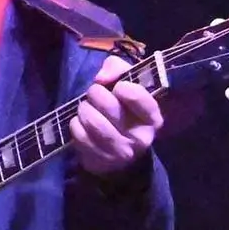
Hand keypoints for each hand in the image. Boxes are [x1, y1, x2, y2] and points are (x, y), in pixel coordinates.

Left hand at [69, 56, 163, 175]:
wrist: (116, 148)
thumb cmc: (123, 110)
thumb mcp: (126, 84)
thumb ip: (117, 68)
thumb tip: (102, 78)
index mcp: (153, 119)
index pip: (137, 96)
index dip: (121, 86)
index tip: (117, 87)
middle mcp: (140, 138)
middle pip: (109, 106)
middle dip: (96, 94)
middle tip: (94, 94)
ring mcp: (120, 153)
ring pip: (94, 122)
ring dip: (84, 109)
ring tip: (86, 108)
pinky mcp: (101, 161)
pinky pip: (80, 136)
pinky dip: (76, 124)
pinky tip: (81, 123)